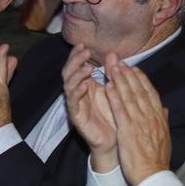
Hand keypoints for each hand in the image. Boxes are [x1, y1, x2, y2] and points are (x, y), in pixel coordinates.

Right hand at [63, 46, 117, 171]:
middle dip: (75, 61)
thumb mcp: (115, 90)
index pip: (76, 65)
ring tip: (88, 68)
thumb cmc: (114, 115)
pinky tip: (84, 86)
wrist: (116, 141)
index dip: (77, 55)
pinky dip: (77, 93)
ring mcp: (75, 104)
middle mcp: (78, 92)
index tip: (84, 44)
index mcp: (86, 84)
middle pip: (69, 72)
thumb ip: (112, 73)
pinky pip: (72, 103)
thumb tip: (113, 53)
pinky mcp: (76, 116)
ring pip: (68, 85)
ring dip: (77, 75)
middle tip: (85, 52)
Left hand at [104, 58, 170, 185]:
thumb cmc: (157, 160)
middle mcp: (150, 117)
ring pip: (129, 97)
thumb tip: (164, 109)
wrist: (153, 176)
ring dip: (120, 80)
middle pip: (139, 90)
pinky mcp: (128, 131)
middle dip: (128, 74)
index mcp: (158, 118)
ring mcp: (139, 123)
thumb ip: (162, 121)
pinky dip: (114, 97)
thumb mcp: (164, 138)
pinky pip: (120, 110)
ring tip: (112, 67)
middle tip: (120, 60)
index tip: (134, 68)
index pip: (150, 93)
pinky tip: (108, 87)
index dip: (141, 79)